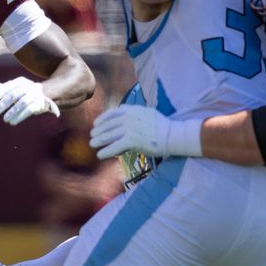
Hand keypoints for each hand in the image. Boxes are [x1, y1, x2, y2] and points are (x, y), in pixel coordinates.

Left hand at [0, 77, 59, 124]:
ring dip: (12, 112)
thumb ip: (2, 87)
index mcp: (20, 81)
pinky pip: (30, 110)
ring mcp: (35, 94)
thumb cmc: (23, 93)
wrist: (44, 96)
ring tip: (5, 119)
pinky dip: (20, 116)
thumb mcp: (13, 88)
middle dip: (3, 104)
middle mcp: (28, 86)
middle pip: (14, 95)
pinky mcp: (40, 103)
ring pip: (22, 103)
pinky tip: (13, 122)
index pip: (8, 86)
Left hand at [89, 104, 203, 159]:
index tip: (95, 124)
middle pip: (109, 125)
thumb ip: (133, 111)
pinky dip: (106, 151)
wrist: (173, 135)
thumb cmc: (162, 126)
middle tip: (92, 137)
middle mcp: (130, 118)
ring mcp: (131, 129)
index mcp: (133, 110)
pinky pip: (115, 146)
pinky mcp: (133, 141)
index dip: (102, 119)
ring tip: (92, 145)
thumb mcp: (147, 112)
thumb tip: (121, 110)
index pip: (113, 113)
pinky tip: (100, 155)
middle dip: (98, 131)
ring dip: (99, 141)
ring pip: (109, 135)